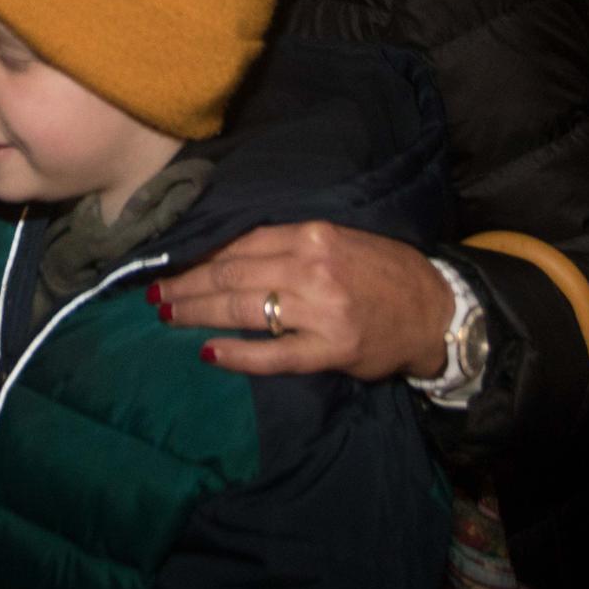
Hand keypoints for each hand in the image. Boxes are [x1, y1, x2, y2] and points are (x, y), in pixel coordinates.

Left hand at [148, 222, 454, 380]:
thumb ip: (287, 245)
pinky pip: (272, 353)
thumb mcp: (336, 241)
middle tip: (154, 294)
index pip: (239, 243)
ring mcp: (319, 310)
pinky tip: (209, 352)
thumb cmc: (381, 272)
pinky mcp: (329, 349)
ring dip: (198, 313)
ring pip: (242, 310)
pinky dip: (237, 353)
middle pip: (231, 274)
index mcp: (310, 235)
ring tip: (168, 316)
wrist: (434, 310)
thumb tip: (226, 253)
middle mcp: (311, 267)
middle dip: (187, 284)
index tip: (170, 263)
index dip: (199, 255)